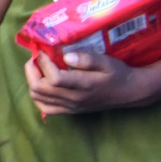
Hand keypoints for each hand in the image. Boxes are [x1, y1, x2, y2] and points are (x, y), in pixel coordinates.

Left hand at [24, 50, 139, 115]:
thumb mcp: (105, 61)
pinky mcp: (71, 111)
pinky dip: (38, 96)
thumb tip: (66, 57)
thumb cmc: (117, 73)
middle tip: (35, 57)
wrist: (129, 92)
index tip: (42, 50)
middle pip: (40, 89)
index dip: (43, 63)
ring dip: (32, 81)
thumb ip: (86, 59)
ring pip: (39, 99)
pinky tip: (41, 83)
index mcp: (83, 85)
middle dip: (32, 70)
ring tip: (36, 68)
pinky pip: (46, 108)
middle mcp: (74, 99)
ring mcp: (71, 107)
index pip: (54, 78)